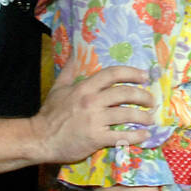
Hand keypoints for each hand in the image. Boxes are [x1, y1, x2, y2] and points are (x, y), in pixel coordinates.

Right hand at [31, 54, 153, 163]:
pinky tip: (145, 135)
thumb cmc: (50, 114)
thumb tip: (73, 51)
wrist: (39, 139)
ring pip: (127, 114)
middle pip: (124, 93)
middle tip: (151, 100)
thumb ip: (69, 70)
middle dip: (142, 96)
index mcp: (84, 88)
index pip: (113, 74)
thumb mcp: (58, 88)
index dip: (132, 73)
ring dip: (143, 116)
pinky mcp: (96, 138)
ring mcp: (95, 120)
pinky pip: (121, 136)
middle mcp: (91, 101)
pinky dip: (136, 136)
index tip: (144, 76)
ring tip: (151, 118)